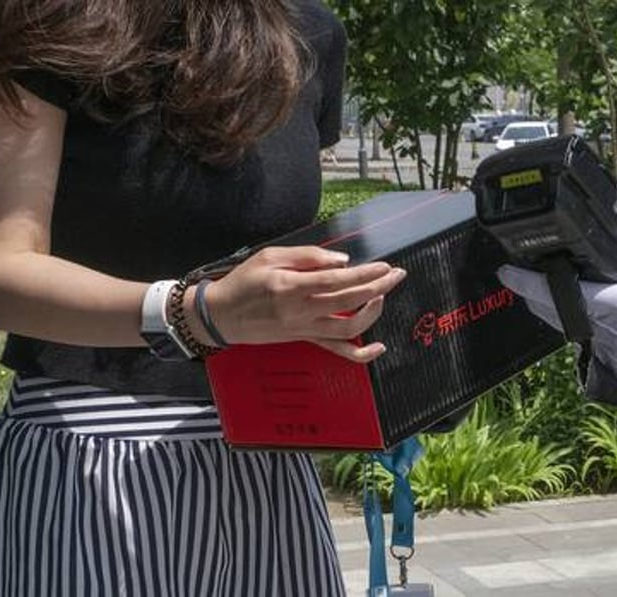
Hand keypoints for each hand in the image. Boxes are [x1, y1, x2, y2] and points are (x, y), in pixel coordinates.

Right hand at [199, 246, 406, 362]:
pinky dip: (361, 354)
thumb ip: (308, 256)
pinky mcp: (305, 340)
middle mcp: (300, 311)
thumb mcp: (270, 256)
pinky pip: (337, 351)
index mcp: (291, 287)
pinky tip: (378, 346)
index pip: (337, 280)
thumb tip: (342, 261)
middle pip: (350, 301)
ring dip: (373, 313)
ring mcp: (304, 329)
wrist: (220, 315)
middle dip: (379, 287)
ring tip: (383, 295)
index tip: (384, 265)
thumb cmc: (243, 282)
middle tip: (396, 274)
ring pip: (349, 329)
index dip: (365, 274)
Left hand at [498, 181, 616, 439]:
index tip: (506, 272)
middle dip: (541, 298)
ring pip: (578, 334)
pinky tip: (599, 318)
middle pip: (559, 317)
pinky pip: (598, 350)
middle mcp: (609, 337)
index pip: (556, 295)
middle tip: (530, 280)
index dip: (526, 284)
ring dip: (570, 316)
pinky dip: (594, 333)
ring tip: (565, 295)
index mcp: (616, 307)